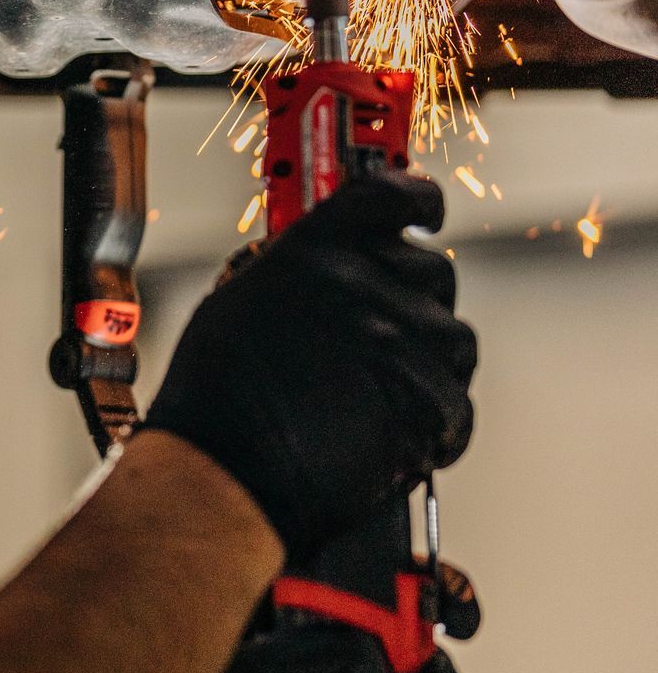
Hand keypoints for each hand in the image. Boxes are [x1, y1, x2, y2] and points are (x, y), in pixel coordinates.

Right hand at [139, 173, 475, 560]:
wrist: (226, 475)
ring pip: (453, 337)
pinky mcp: (432, 402)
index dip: (417, 199)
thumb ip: (293, 274)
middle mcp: (364, 284)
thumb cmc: (214, 401)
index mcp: (312, 251)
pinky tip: (385, 437)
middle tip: (380, 339)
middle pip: (432, 269)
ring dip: (425, 362)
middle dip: (416, 300)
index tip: (426, 211)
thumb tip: (326, 271)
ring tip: (374, 398)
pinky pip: (457, 403)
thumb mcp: (235, 305)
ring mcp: (405, 342)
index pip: (387, 196)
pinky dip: (432, 424)